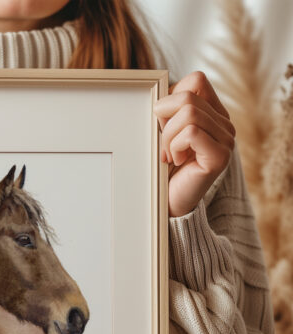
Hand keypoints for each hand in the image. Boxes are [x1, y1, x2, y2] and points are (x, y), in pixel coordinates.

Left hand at [153, 71, 235, 217]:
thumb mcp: (162, 132)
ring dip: (168, 136)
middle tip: (161, 144)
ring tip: (168, 155)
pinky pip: (191, 132)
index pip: (196, 80)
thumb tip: (158, 95)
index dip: (171, 97)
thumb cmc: (162, 168)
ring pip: (189, 113)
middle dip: (164, 119)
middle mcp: (225, 124)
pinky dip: (175, 145)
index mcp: (213, 114)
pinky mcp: (220, 157)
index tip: (162, 124)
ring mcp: (226, 140)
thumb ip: (166, 111)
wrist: (167, 202)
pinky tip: (175, 161)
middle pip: (189, 95)